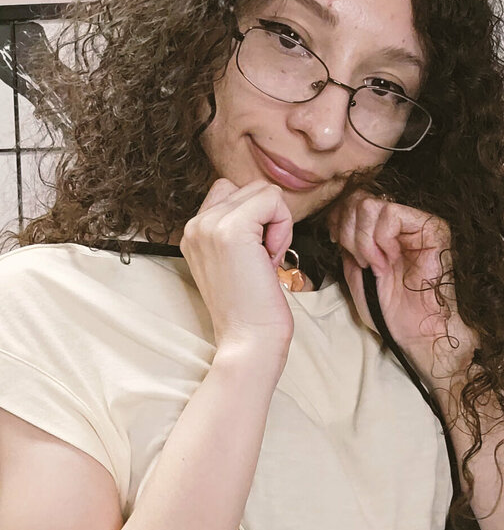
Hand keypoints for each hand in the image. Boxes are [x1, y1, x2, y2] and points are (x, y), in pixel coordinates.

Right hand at [180, 178, 295, 357]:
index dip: (257, 219)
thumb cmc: (252, 309)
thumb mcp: (237, 260)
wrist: (248, 341)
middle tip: (263, 260)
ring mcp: (209, 226)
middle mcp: (195, 225)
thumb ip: (239, 230)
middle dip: (269, 220)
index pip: (232, 192)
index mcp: (194, 232)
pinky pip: (273, 200)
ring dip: (277, 222)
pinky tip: (271, 258)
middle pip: (250, 188)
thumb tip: (267, 201)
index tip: (256, 256)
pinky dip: (283, 226)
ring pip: (263, 191)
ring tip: (266, 259)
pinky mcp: (230, 230)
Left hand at [326, 190, 479, 390]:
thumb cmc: (389, 309)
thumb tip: (336, 218)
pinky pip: (391, 214)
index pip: (353, 201)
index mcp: (384, 229)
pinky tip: (387, 261)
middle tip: (360, 261)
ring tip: (375, 264)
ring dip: (363, 239)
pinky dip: (380, 239)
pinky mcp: (433, 229)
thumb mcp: (355, 272)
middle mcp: (402, 221)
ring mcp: (418, 223)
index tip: (337, 244)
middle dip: (349, 232)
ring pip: (371, 205)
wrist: (416, 332)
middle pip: (359, 199)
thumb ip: (347, 243)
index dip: (338, 220)